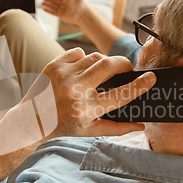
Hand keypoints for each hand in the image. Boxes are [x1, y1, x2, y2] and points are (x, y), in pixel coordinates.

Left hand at [39, 48, 156, 137]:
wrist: (31, 119)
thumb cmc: (64, 125)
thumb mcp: (90, 130)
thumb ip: (117, 128)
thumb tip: (142, 126)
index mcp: (87, 109)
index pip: (120, 95)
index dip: (139, 85)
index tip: (150, 77)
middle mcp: (75, 91)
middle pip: (109, 65)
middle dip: (123, 63)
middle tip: (126, 68)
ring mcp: (63, 75)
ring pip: (95, 57)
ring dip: (103, 63)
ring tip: (100, 73)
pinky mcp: (54, 65)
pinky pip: (78, 52)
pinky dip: (84, 59)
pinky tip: (81, 70)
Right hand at [42, 0, 89, 24]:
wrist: (83, 13)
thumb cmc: (83, 2)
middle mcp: (66, 4)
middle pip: (56, 1)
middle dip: (49, 0)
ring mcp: (63, 10)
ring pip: (53, 6)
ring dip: (47, 4)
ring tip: (42, 3)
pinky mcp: (61, 15)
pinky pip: (53, 12)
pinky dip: (48, 11)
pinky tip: (44, 8)